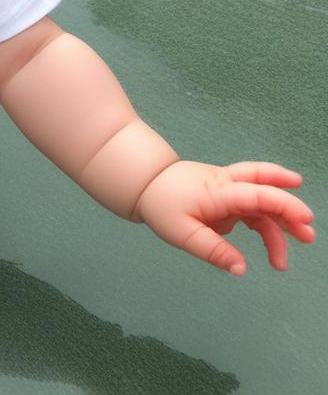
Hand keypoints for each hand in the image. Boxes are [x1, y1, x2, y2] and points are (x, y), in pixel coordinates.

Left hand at [134, 160, 314, 274]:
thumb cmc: (161, 205)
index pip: (257, 195)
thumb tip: (241, 269)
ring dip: (279, 225)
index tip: (305, 219)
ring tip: (282, 261)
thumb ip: (213, 251)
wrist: (145, 183)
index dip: (284, 205)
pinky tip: (271, 246)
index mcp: (218, 192)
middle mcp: (227, 185)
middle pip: (266, 190)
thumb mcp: (182, 233)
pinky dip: (264, 225)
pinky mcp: (227, 195)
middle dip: (290, 211)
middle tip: (308, 234)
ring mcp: (228, 188)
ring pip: (262, 203)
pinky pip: (253, 208)